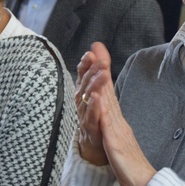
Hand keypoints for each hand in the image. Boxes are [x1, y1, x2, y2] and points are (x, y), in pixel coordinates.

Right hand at [75, 46, 108, 164]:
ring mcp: (84, 113)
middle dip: (92, 71)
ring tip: (103, 75)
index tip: (90, 54)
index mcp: (83, 89)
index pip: (82, 73)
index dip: (85, 64)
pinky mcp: (90, 126)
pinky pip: (90, 115)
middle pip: (85, 82)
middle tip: (101, 61)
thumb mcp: (99, 87)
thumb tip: (97, 44)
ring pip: (87, 97)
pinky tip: (97, 98)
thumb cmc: (96, 112)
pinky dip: (93, 107)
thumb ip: (98, 67)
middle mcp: (81, 99)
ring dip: (94, 85)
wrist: (95, 141)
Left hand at [79, 43, 155, 185]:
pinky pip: (108, 126)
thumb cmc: (130, 164)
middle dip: (102, 68)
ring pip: (108, 103)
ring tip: (97, 63)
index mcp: (117, 121)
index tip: (97, 52)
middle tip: (97, 46)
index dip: (102, 72)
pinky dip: (103, 110)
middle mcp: (118, 121)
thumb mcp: (118, 140)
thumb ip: (113, 126)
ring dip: (102, 83)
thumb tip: (108, 112)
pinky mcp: (116, 144)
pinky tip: (98, 98)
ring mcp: (118, 131)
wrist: (144, 183)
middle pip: (109, 91)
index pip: (108, 92)